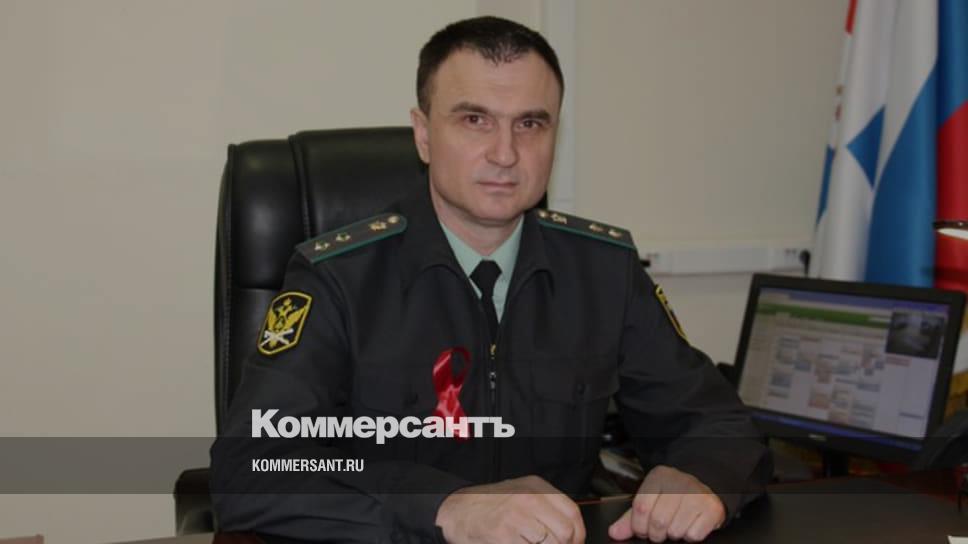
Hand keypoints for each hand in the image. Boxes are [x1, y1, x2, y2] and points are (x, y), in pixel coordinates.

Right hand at [435, 475, 585, 543]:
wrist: (456, 510)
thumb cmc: (489, 504)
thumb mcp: (520, 493)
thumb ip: (545, 506)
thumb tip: (570, 531)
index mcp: (536, 487)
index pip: (572, 512)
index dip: (578, 534)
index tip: (574, 543)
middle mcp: (529, 499)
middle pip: (565, 532)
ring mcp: (517, 518)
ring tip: (530, 543)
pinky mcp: (504, 536)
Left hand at [608, 465, 723, 541]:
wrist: (703, 488)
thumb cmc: (673, 496)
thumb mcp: (650, 500)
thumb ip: (630, 518)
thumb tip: (614, 533)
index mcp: (658, 477)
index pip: (641, 507)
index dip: (638, 526)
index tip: (642, 530)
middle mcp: (678, 483)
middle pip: (658, 521)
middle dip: (656, 534)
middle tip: (659, 532)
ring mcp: (697, 495)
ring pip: (676, 530)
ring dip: (673, 535)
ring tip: (675, 525)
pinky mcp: (711, 509)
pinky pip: (694, 535)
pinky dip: (689, 536)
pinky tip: (689, 525)